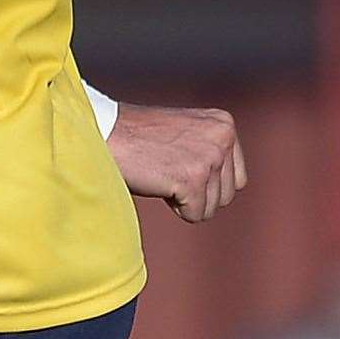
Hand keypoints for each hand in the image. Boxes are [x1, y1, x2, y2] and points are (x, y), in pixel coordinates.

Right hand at [108, 104, 245, 222]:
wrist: (104, 132)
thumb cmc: (138, 137)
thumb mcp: (186, 134)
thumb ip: (211, 150)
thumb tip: (230, 186)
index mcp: (223, 123)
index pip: (236, 178)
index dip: (204, 181)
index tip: (177, 163)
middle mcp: (222, 137)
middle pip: (226, 195)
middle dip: (197, 192)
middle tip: (166, 168)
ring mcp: (209, 157)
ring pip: (212, 207)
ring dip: (185, 199)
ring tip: (161, 172)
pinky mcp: (193, 178)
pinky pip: (195, 214)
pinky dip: (175, 207)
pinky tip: (158, 181)